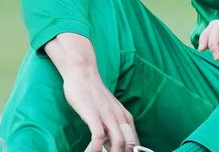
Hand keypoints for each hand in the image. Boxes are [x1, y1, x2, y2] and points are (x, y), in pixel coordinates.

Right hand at [45, 33, 139, 151]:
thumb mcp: (108, 111)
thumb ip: (112, 128)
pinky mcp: (93, 114)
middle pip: (129, 145)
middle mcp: (119, 117)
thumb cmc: (94, 94)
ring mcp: (107, 115)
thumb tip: (113, 146)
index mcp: (125, 117)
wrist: (83, 74)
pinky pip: (98, 136)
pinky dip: (96, 149)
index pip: (135, 142)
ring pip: (119, 142)